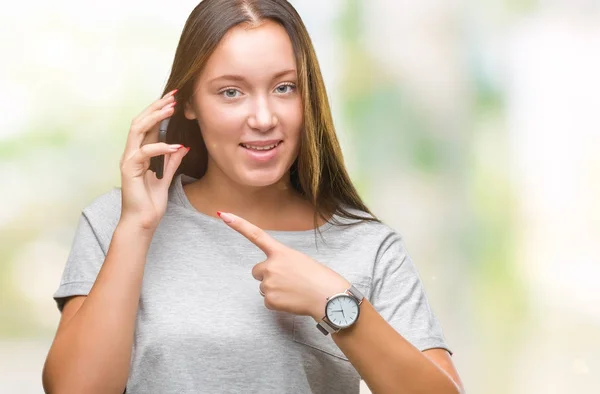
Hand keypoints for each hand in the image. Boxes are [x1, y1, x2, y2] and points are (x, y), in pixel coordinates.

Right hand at [119, 89, 189, 230]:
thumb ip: (171, 161)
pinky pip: (145, 152)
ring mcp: (128, 160)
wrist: (142, 222)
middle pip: (140, 121)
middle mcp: (131, 153)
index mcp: (140, 153)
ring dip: (155, 117)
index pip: (147, 125)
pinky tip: (176, 146)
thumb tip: (183, 146)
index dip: (159, 111)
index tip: (175, 100)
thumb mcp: (166, 178)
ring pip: (137, 130)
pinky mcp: (129, 170)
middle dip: (156, 107)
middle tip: (173, 97)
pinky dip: (161, 147)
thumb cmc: (151, 202)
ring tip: (171, 110)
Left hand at [218, 211, 350, 320]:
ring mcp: (268, 283)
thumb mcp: (301, 261)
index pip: (256, 235)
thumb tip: (273, 276)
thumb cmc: (321, 279)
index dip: (239, 225)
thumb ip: (283, 263)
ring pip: (264, 287)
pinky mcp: (270, 299)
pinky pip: (268, 301)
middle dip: (268, 276)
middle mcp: (271, 266)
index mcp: (281, 252)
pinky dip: (278, 302)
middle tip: (288, 281)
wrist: (329, 298)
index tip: (223, 215)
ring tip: (294, 291)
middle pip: (257, 271)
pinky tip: (292, 301)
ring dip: (275, 289)